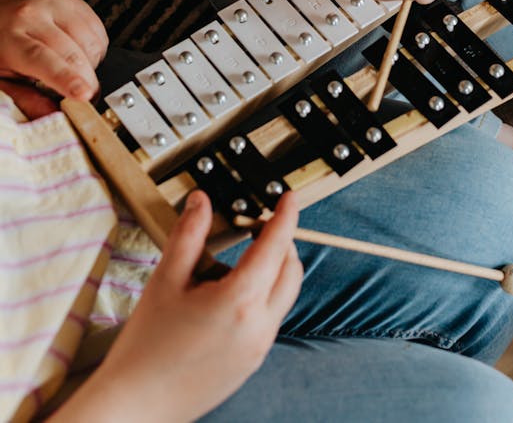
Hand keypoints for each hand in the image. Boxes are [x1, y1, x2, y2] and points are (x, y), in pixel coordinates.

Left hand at [0, 0, 106, 114]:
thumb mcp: (1, 80)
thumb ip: (25, 99)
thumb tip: (52, 116)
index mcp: (11, 37)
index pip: (43, 59)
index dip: (67, 78)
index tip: (85, 94)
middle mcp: (34, 15)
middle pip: (73, 53)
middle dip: (87, 81)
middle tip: (86, 98)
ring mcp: (56, 4)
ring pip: (91, 42)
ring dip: (92, 64)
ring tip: (73, 70)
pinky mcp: (73, 1)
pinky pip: (99, 32)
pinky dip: (96, 50)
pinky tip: (79, 54)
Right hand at [74, 192, 302, 422]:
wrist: (134, 406)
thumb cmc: (145, 348)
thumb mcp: (165, 280)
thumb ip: (188, 234)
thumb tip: (201, 202)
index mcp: (239, 301)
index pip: (275, 246)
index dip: (285, 216)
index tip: (288, 198)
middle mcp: (258, 326)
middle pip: (290, 271)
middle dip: (282, 242)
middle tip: (256, 227)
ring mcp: (258, 348)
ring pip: (283, 296)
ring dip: (271, 271)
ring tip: (228, 266)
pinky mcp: (252, 363)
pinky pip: (269, 320)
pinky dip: (260, 298)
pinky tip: (222, 299)